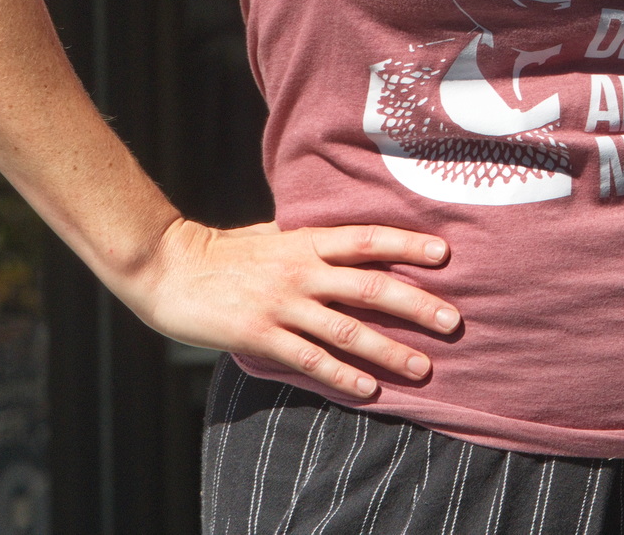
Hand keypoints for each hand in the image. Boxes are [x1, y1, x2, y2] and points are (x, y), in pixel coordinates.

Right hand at [121, 217, 459, 399]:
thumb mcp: (272, 232)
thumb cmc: (225, 250)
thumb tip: (347, 234)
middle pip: (371, 286)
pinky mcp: (261, 336)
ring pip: (347, 329)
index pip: (368, 239)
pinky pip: (310, 359)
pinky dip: (342, 376)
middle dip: (416, 304)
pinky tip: (369, 390)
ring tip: (423, 367)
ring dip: (389, 350)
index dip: (407, 244)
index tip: (445, 254)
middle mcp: (301, 269)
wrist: (171, 269)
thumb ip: (309, 236)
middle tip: (453, 321)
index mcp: (306, 240)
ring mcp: (282, 304)